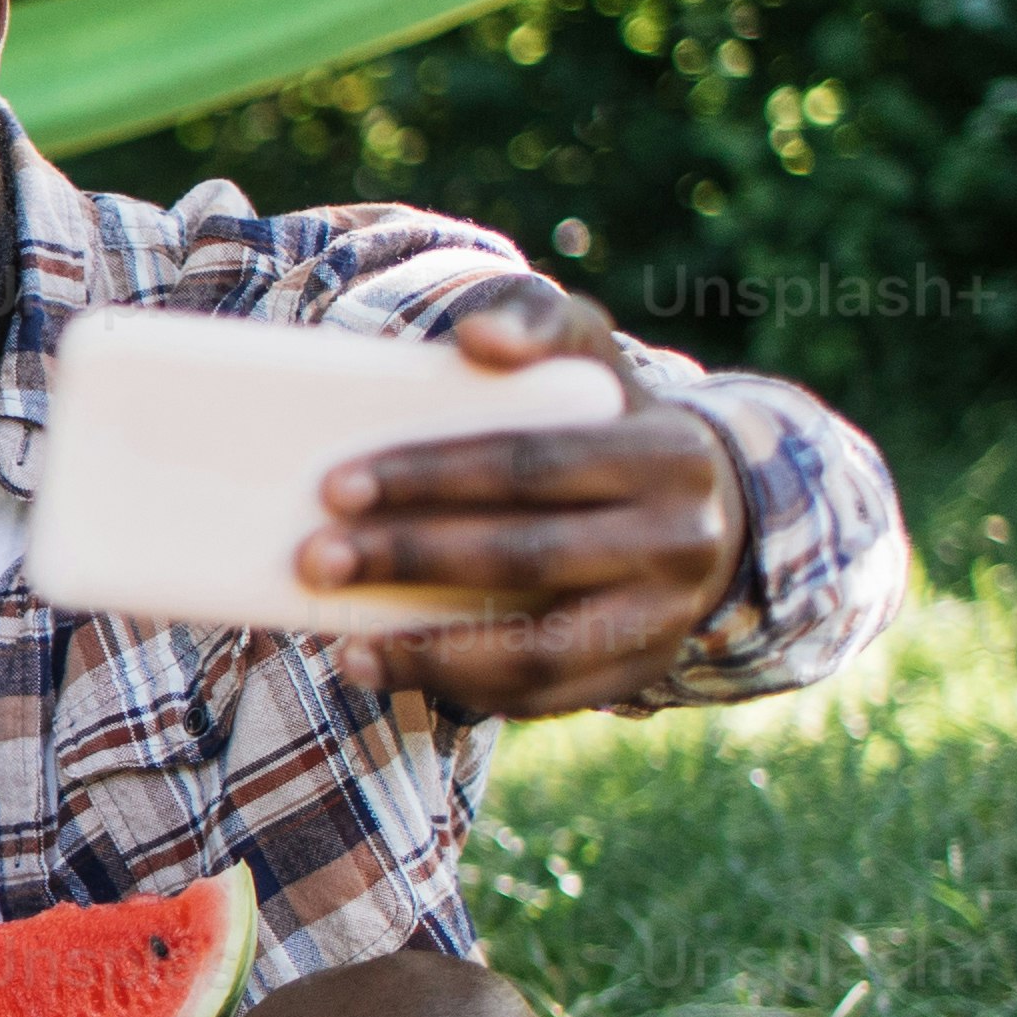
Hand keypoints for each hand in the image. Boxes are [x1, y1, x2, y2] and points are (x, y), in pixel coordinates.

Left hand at [297, 279, 750, 718]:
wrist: (701, 504)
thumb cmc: (603, 418)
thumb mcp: (586, 352)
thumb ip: (536, 320)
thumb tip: (478, 340)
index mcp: (665, 454)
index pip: (532, 465)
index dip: (432, 477)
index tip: (336, 486)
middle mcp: (680, 541)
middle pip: (528, 557)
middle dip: (413, 560)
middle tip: (315, 559)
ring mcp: (666, 619)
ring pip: (542, 650)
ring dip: (433, 654)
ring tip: (348, 648)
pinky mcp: (642, 673)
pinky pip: (546, 696)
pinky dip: (464, 689)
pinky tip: (392, 669)